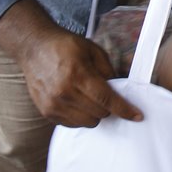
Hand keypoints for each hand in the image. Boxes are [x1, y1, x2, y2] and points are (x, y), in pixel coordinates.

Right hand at [0, 0, 141, 125]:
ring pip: (87, 122)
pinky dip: (79, 117)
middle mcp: (64, 92)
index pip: (107, 99)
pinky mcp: (46, 111)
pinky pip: (72, 124)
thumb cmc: (65, 46)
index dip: (125, 110)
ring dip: (94, 113)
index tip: (137, 116)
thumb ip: (108, 70)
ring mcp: (53, 104)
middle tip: (103, 94)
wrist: (34, 48)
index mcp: (78, 74)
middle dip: (107, 106)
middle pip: (99, 114)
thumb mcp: (92, 50)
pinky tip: (76, 102)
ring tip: (88, 98)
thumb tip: (121, 90)